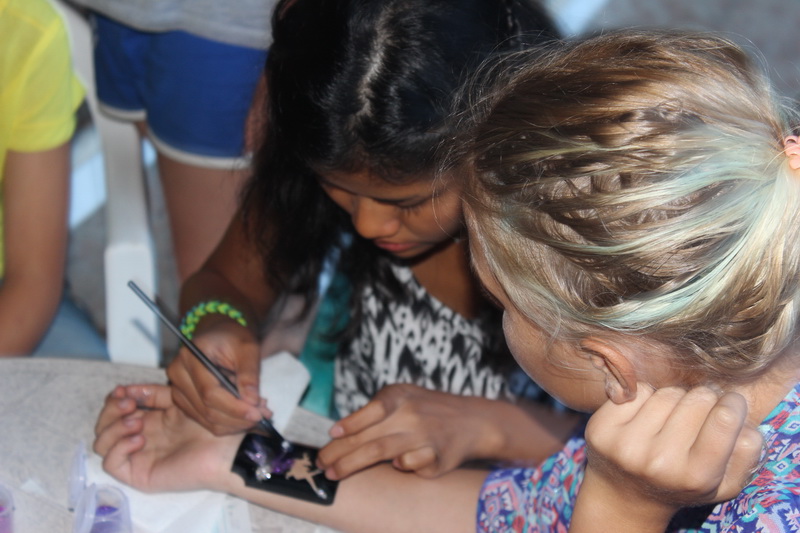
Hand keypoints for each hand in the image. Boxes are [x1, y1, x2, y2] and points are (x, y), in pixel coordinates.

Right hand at [93, 384, 240, 492]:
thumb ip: (153, 394)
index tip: (123, 390)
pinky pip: (110, 464)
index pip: (115, 410)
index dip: (114, 399)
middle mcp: (139, 438)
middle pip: (103, 426)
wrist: (226, 446)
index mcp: (149, 420)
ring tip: (137, 422)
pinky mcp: (139, 474)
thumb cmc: (209, 424)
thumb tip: (126, 389)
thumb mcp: (178, 400)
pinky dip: (118, 447)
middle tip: (128, 404)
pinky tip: (139, 439)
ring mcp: (137, 457)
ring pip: (101, 444)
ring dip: (113, 428)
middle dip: (111, 411)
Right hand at [166, 320, 268, 434]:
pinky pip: (205, 421)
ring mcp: (177, 389)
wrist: (220, 336)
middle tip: (263, 416)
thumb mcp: (248, 347)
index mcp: (191, 357)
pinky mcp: (183, 401)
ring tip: (258, 414)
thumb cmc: (234, 338)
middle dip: (237, 418)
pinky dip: (228, 423)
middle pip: (206, 409)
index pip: (210, 392)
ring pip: (206, 419)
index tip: (258, 413)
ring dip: (234, 423)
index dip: (234, 407)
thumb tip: (251, 400)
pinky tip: (244, 415)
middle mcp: (178, 374)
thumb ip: (249, 372)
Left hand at [317, 384, 496, 479]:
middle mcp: (412, 414)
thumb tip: (338, 432)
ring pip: (380, 453)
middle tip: (321, 463)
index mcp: (400, 396)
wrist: (473, 420)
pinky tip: (394, 467)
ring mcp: (424, 436)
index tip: (331, 434)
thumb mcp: (404, 396)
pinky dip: (400, 466)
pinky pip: (410, 466)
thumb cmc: (428, 408)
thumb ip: (376, 410)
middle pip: (369, 437)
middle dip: (339, 452)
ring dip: (352, 464)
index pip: (371, 409)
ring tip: (334, 473)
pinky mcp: (437, 458)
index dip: (349, 424)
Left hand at [574, 385, 762, 530]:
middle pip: (697, 398)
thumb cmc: (681, 484)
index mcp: (696, 476)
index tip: (730, 402)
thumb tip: (745, 418)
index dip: (733, 403)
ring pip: (666, 392)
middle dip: (704, 399)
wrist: (624, 497)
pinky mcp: (601, 429)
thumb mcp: (723, 483)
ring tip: (669, 420)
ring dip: (673, 399)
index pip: (724, 418)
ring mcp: (626, 445)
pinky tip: (644, 418)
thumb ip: (745, 454)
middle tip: (697, 413)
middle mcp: (659, 462)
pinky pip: (637, 390)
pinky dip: (645, 397)